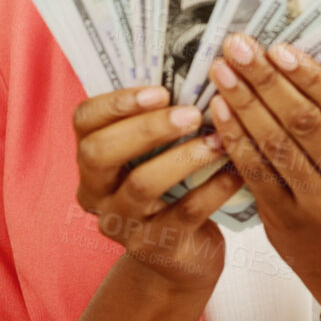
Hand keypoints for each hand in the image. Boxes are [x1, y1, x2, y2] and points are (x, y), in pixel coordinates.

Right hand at [71, 83, 244, 292]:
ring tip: (217, 141)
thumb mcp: (157, 155)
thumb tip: (197, 63)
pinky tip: (236, 171)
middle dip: (146, 129)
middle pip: (100, 152)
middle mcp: (96, 192)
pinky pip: (183, 214)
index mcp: (91, 159)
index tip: (161, 89)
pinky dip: (212, 189)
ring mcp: (121, 224)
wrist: (181, 257)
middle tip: (191, 114)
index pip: (84, 121)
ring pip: (141, 185)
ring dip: (183, 158)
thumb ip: (161, 118)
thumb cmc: (173, 188)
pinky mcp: (154, 248)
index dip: (117, 102)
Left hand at [207, 34, 320, 318]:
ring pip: (276, 144)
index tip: (278, 47)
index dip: (310, 76)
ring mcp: (319, 205)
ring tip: (222, 71)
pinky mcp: (285, 220)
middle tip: (239, 47)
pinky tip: (219, 109)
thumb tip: (287, 58)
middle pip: (305, 122)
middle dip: (267, 80)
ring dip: (245, 102)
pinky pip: (255, 171)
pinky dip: (235, 137)